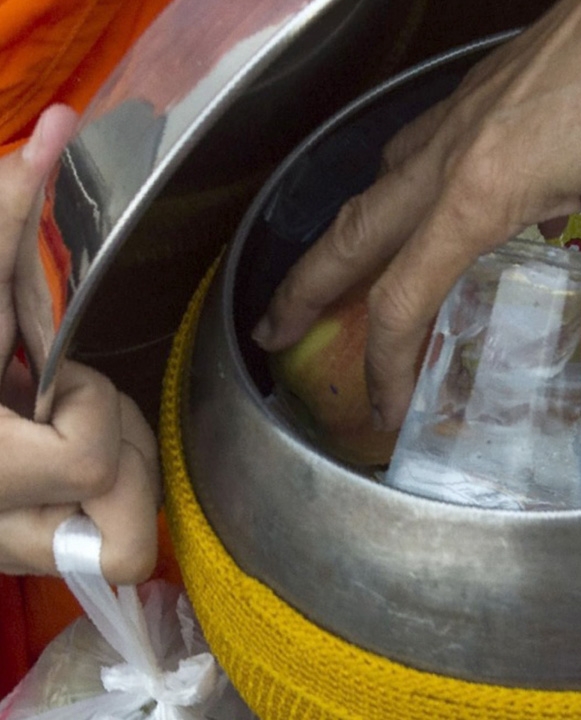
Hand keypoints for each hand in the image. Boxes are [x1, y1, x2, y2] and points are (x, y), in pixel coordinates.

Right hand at [0, 106, 160, 584]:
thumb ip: (3, 218)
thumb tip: (61, 130)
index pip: (90, 464)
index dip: (94, 409)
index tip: (52, 376)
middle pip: (119, 535)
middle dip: (122, 456)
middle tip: (70, 405)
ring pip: (105, 548)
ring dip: (108, 478)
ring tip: (54, 422)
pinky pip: (74, 545)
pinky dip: (80, 501)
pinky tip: (40, 448)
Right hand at [253, 0, 580, 423]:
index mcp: (479, 193)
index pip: (404, 298)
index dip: (387, 363)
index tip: (384, 406)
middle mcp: (451, 154)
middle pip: (352, 233)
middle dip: (304, 290)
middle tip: (272, 331)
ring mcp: (460, 118)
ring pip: (375, 187)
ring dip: (344, 239)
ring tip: (335, 277)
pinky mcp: (481, 94)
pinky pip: (412, 152)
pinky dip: (394, 194)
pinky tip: (424, 205)